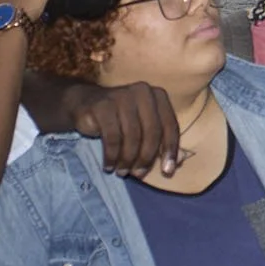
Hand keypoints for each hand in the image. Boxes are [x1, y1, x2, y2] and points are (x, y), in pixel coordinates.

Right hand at [63, 80, 183, 176]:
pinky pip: (112, 137)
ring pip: (132, 136)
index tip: (167, 171)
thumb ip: (162, 142)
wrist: (85, 104)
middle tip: (138, 174)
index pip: (170, 125)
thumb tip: (178, 161)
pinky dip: (111, 156)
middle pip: (152, 132)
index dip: (170, 150)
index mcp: (157, 95)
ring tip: (121, 171)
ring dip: (127, 159)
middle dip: (146, 158)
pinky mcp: (102, 105)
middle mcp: (142, 91)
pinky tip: (108, 165)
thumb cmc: (120, 119)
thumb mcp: (143, 128)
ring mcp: (121, 96)